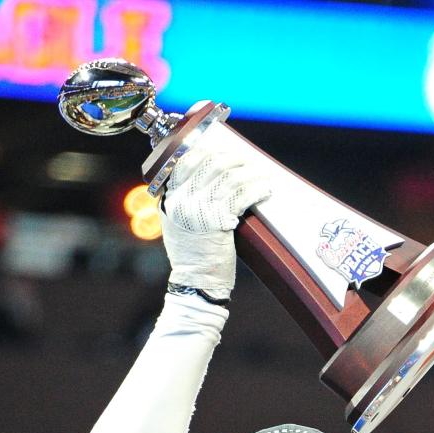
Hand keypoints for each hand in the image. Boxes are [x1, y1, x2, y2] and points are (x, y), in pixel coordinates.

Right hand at [160, 125, 270, 299]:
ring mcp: (198, 211)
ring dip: (250, 174)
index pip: (183, 161)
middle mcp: (181, 201)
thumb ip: (186, 201)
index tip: (221, 147)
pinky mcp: (217, 222)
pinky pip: (241, 196)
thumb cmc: (194, 257)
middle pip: (210, 164)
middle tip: (247, 162)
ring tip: (261, 177)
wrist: (197, 283)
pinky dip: (256, 189)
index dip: (204, 149)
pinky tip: (264, 190)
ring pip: (229, 178)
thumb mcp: (179, 225)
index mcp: (169, 199)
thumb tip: (210, 178)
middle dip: (233, 159)